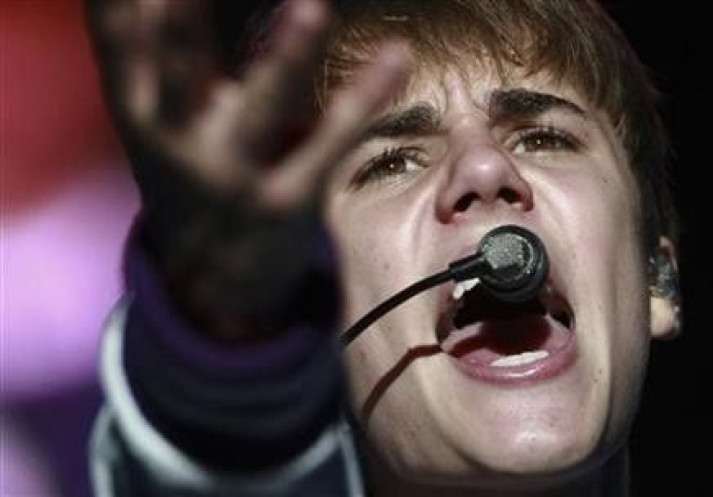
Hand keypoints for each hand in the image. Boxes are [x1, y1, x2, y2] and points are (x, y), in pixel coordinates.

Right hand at [86, 0, 408, 339]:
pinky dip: (364, 97)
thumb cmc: (184, 179)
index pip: (117, 43)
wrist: (207, 285)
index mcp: (136, 115)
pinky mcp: (288, 200)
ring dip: (286, 58)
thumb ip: (143, 56)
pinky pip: (331, 141)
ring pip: (263, 109)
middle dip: (184, 27)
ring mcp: (234, 178)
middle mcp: (176, 145)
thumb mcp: (149, 123)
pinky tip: (396, 57)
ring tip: (311, 9)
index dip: (121, 5)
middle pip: (177, 74)